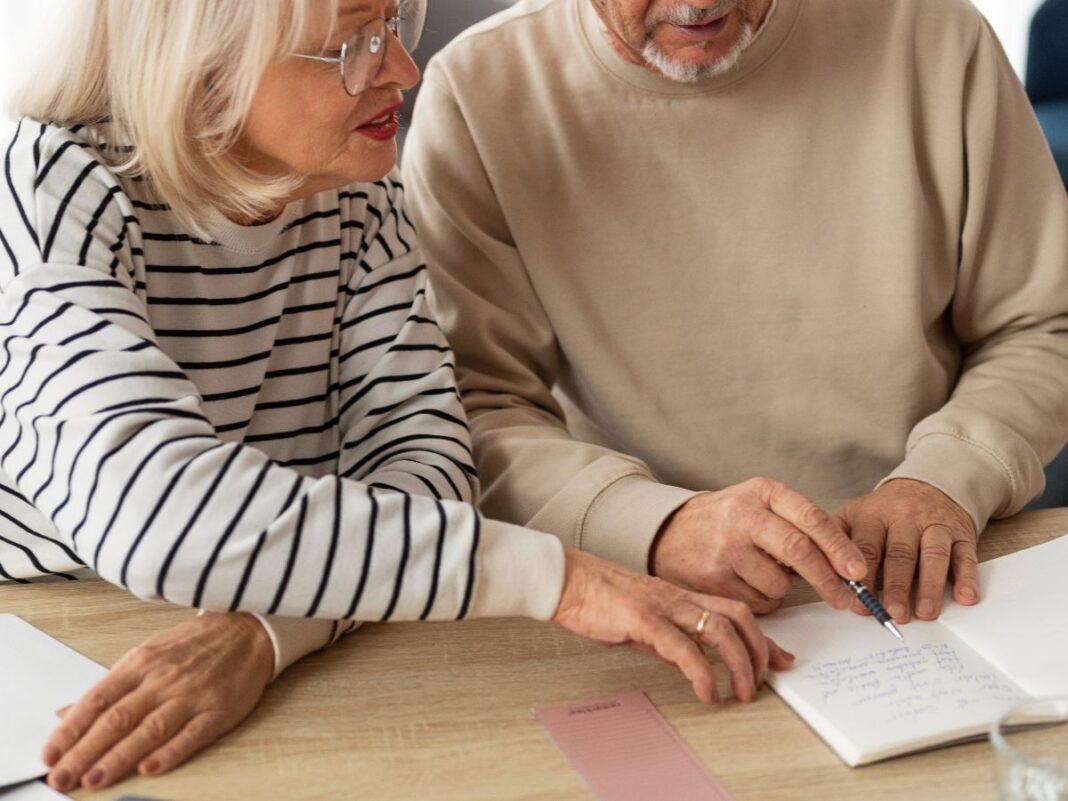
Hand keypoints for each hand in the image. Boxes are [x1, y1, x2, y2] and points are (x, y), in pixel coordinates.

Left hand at [43, 612, 274, 792]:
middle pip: (117, 719)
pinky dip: (170, 753)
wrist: (248, 629)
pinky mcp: (219, 709)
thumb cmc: (195, 643)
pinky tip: (150, 768)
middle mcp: (163, 679)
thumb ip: (109, 688)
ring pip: (150, 729)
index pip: (97, 700)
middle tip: (62, 779)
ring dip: (119, 757)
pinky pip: (192, 734)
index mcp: (141, 663)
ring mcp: (192, 694)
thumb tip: (65, 714)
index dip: (70, 731)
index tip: (49, 756)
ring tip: (94, 780)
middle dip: (85, 752)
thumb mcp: (147, 655)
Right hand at [553, 549, 793, 703]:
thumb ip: (669, 635)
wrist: (568, 582)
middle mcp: (680, 598)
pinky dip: (700, 672)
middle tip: (761, 683)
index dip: (764, 637)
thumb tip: (687, 659)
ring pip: (719, 629)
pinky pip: (682, 646)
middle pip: (738, 617)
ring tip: (741, 692)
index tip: (782, 661)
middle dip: (758, 652)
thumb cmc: (600, 599)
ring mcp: (664, 606)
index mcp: (682, 596)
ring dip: (739, 664)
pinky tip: (706, 691)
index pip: (736, 611)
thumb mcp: (645, 618)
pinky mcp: (644, 619)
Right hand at [650, 478, 866, 613]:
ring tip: (760, 574)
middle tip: (844, 598)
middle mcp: (742, 515)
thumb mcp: (759, 505)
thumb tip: (847, 565)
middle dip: (827, 580)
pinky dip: (760, 601)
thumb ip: (798, 525)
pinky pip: (757, 602)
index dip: (839, 548)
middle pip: (798, 550)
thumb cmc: (726, 521)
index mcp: (762, 492)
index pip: (811, 518)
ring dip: (781, 590)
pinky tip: (743, 583)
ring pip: (779, 584)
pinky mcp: (712, 577)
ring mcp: (725, 547)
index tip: (858, 571)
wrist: (668, 532)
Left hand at [835, 478, 978, 623]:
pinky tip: (965, 597)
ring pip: (933, 555)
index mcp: (873, 514)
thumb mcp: (856, 514)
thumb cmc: (886, 510)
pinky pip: (965, 556)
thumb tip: (812, 571)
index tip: (859, 604)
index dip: (863, 578)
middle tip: (893, 613)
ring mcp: (935, 524)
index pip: (866, 548)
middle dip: (896, 586)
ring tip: (925, 613)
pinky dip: (967, 578)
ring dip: (930, 586)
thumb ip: (836, 540)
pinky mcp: (961, 533)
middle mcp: (905, 517)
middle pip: (900, 553)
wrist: (929, 483)